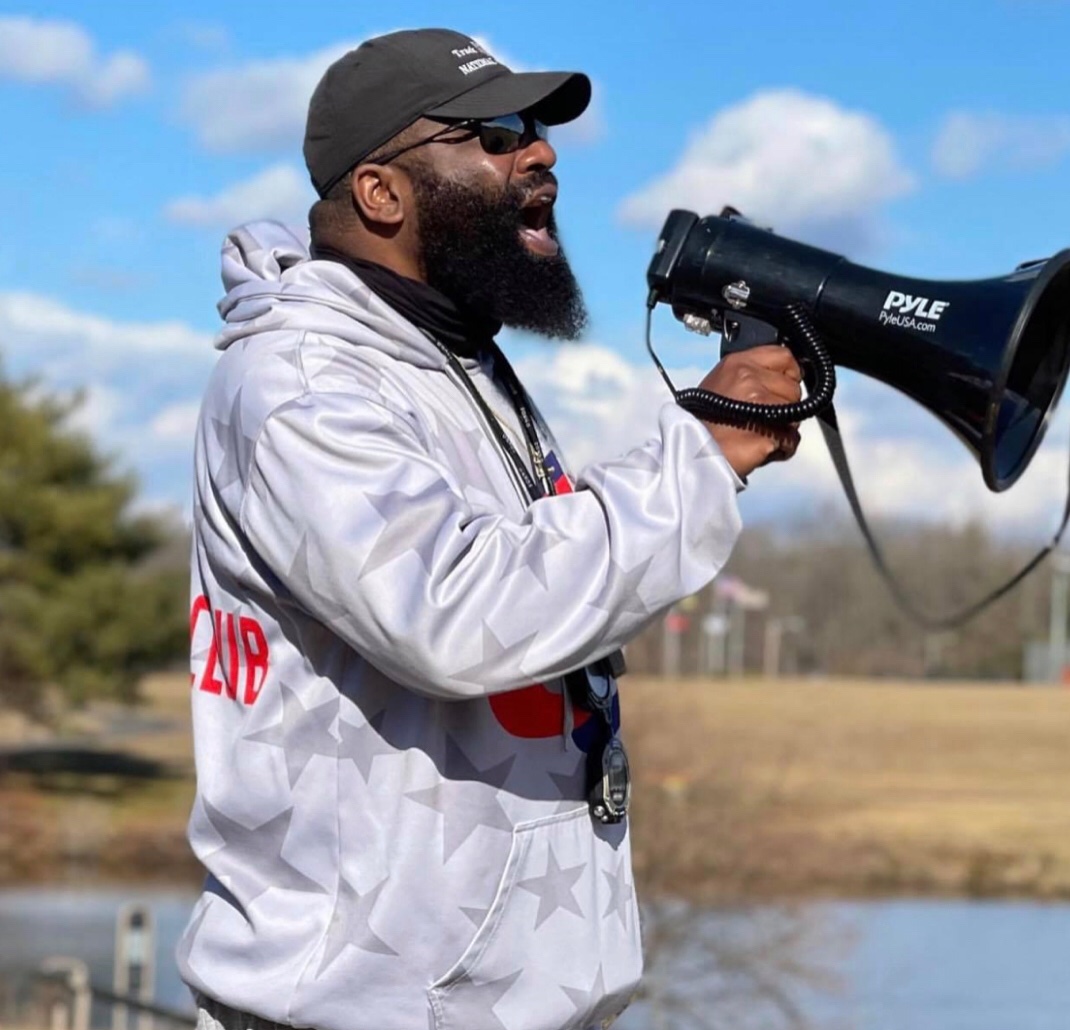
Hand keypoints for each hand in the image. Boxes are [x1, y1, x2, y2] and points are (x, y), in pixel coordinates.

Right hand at [697, 345, 802, 478]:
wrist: (690, 454)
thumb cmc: (702, 425)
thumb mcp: (719, 383)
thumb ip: (749, 375)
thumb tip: (777, 377)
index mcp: (738, 364)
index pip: (784, 356)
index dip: (788, 374)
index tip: (783, 386)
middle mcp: (749, 379)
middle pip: (793, 388)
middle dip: (785, 405)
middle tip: (762, 418)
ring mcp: (760, 403)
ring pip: (796, 413)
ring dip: (784, 427)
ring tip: (759, 433)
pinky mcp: (769, 429)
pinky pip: (791, 438)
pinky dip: (782, 447)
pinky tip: (763, 447)